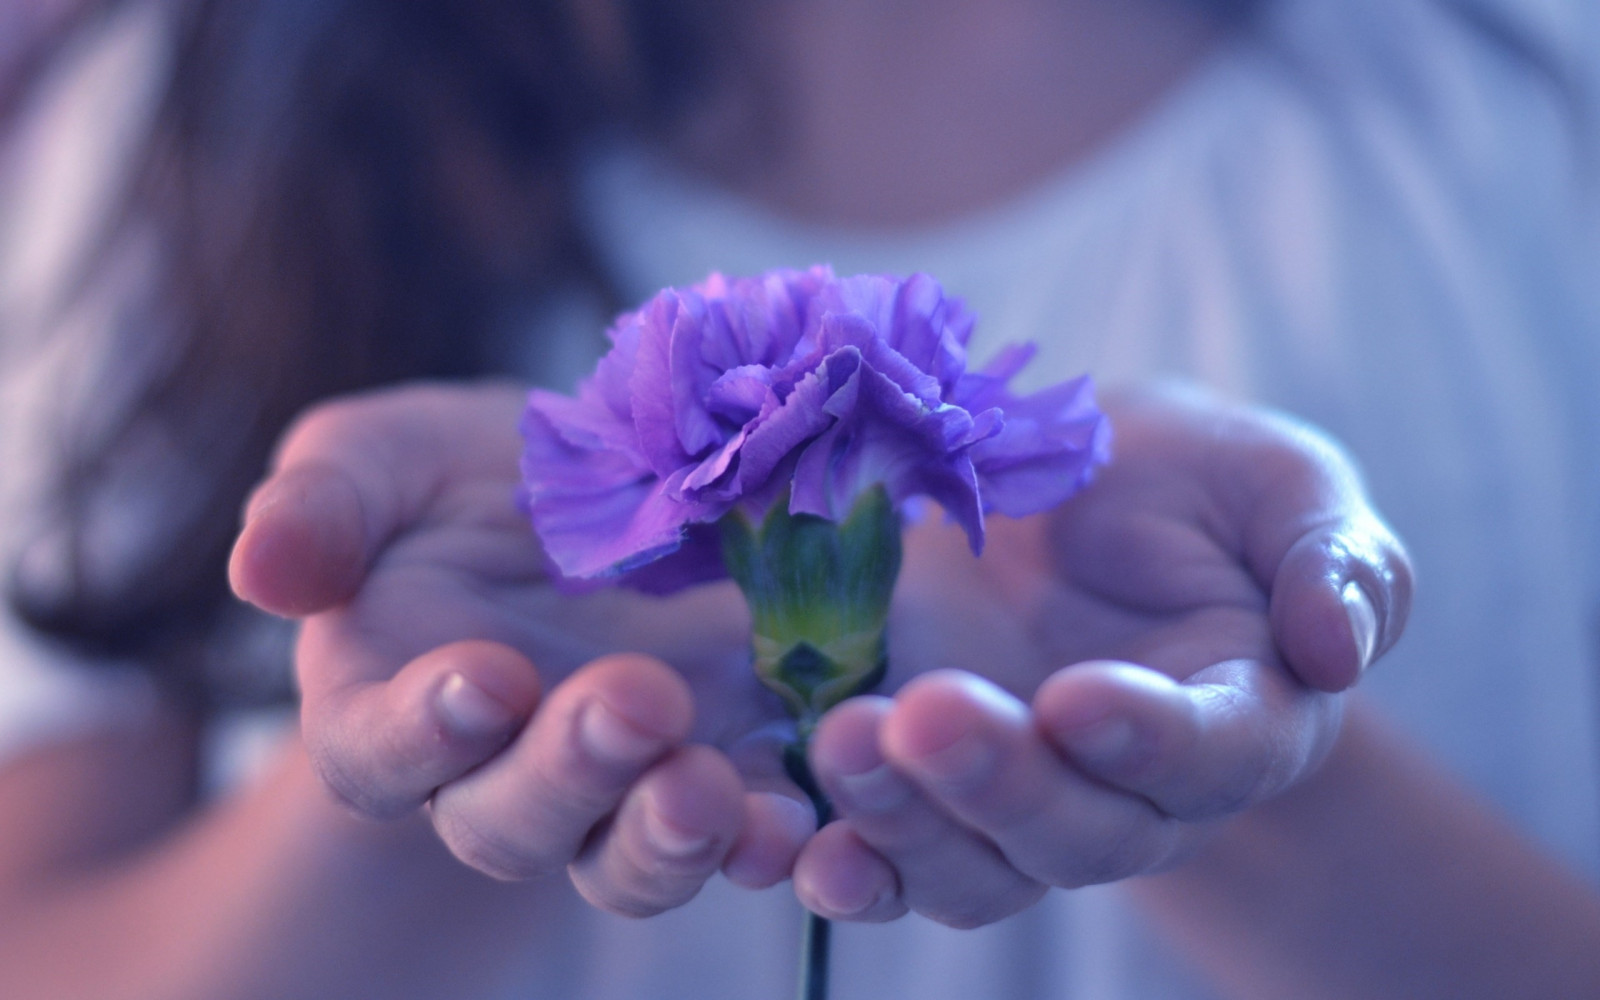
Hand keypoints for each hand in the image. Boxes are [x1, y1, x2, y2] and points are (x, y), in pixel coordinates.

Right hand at [229, 382, 808, 915]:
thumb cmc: (472, 476)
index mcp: (395, 702)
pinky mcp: (722, 769)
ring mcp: (619, 786)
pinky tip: (805, 815)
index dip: (422, 731)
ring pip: (624, 858)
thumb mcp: (389, 456)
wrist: (609, 481)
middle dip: (570, 776)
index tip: (485, 676)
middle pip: (512, 822)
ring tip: (716, 790)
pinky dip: (770, 837)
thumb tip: (263, 569)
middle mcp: (500, 771)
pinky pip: (741, 834)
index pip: (377, 751)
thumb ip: (324, 505)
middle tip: (635, 703)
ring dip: (668, 837)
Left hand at [789, 383, 1411, 927]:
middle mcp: (1128, 795)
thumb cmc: (1192, 488)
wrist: (1077, 499)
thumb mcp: (1277, 485)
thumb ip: (1332, 558)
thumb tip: (1338, 646)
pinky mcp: (923, 792)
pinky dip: (842, 862)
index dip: (1149, 742)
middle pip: (1079, 836)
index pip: (1210, 756)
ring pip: (975, 869)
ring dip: (905, 826)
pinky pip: (887, 861)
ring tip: (839, 743)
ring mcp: (1016, 804)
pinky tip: (793, 839)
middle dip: (1003, 787)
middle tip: (927, 716)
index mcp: (1236, 720)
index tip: (1077, 699)